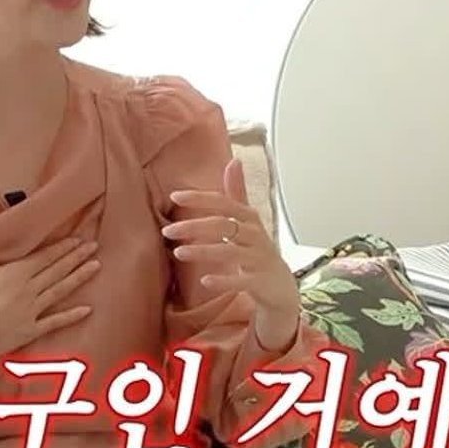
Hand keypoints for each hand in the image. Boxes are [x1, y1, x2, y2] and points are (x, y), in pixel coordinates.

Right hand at [0, 216, 99, 358]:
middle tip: (94, 247)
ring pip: (60, 291)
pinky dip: (72, 316)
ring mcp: (32, 311)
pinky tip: (88, 310)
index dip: (62, 248)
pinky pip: (55, 322)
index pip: (44, 257)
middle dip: (76, 257)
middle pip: (57, 270)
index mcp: (15, 274)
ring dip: (79, 278)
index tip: (78, 239)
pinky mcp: (31, 329)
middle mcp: (29, 290)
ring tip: (96, 267)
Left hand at [162, 159, 302, 353]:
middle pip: (223, 225)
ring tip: (178, 253)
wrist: (281, 287)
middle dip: (194, 226)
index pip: (223, 203)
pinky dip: (224, 280)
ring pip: (230, 251)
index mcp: (250, 218)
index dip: (200, 198)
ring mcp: (259, 259)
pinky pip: (242, 280)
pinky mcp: (261, 282)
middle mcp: (256, 235)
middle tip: (167, 231)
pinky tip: (204, 281)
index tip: (175, 196)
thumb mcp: (249, 220)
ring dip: (203, 251)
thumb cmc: (259, 250)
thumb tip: (234, 160)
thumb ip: (237, 193)